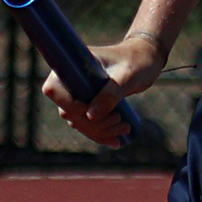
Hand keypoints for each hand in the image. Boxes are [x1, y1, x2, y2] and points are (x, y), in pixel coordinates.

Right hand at [42, 34, 165, 145]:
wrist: (146, 60)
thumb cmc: (137, 62)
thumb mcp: (127, 77)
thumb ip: (110, 94)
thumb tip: (90, 116)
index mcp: (74, 65)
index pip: (54, 89)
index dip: (69, 105)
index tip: (91, 112)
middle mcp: (73, 79)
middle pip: (68, 111)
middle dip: (92, 123)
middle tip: (119, 121)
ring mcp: (81, 93)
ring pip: (79, 121)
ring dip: (99, 131)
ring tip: (125, 129)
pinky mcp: (91, 103)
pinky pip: (88, 124)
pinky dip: (100, 134)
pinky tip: (116, 141)